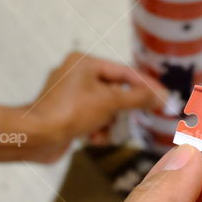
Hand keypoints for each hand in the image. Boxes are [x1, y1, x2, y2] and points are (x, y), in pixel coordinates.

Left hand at [23, 53, 166, 161]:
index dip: (146, 86)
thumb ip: (139, 97)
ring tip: (103, 132)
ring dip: (109, 124)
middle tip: (131, 121)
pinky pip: (93, 119)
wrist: (36, 136)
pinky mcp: (67, 115)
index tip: (164, 98)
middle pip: (116, 92)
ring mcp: (71, 96)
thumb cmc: (71, 112)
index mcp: (84, 62)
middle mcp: (77, 75)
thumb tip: (162, 96)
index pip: (125, 72)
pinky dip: (97, 130)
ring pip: (106, 109)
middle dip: (121, 111)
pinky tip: (92, 138)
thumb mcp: (110, 101)